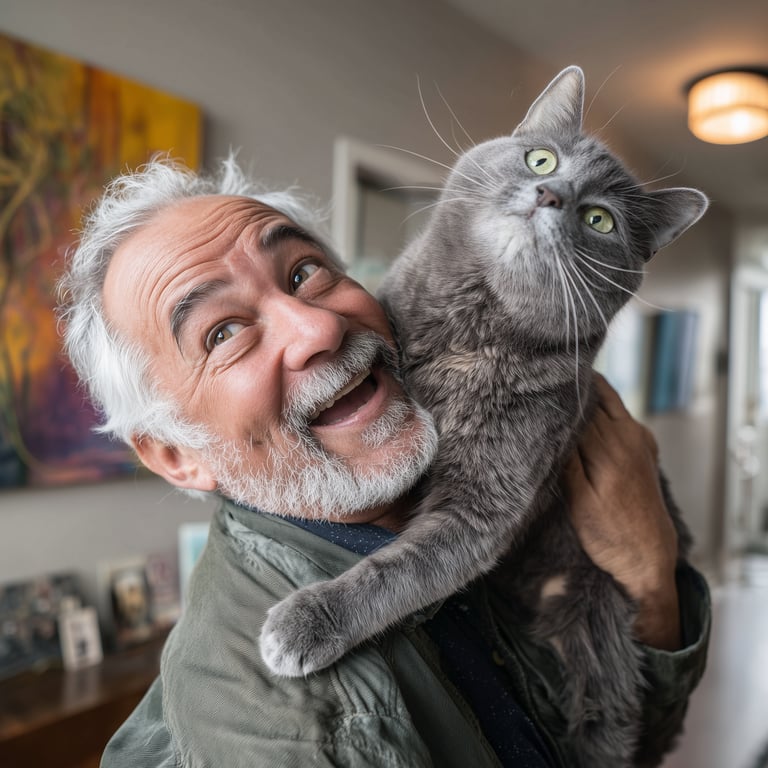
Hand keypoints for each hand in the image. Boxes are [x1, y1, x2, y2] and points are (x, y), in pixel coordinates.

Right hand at [563, 375, 680, 649]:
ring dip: (585, 391)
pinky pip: (618, 412)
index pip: (577, 408)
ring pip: (608, 400)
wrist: (649, 555)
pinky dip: (600, 404)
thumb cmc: (609, 535)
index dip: (554, 395)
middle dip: (568, 387)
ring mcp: (639, 438)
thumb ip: (567, 462)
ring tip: (556, 386)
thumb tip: (551, 426)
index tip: (531, 386)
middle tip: (538, 380)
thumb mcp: (579, 503)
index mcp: (609, 450)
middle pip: (593, 398)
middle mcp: (628, 436)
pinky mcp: (644, 444)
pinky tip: (582, 408)